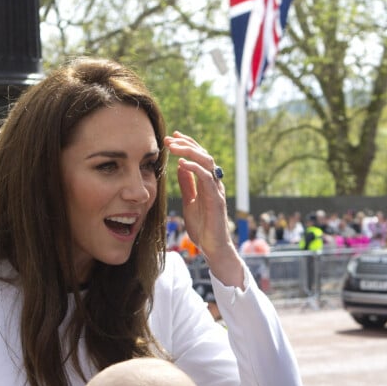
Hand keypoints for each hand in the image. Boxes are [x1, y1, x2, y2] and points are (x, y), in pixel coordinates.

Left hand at [164, 131, 243, 287]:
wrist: (212, 247)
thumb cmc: (202, 226)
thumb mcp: (190, 201)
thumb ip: (187, 184)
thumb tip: (180, 166)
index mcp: (207, 182)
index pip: (199, 157)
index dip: (187, 145)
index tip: (172, 138)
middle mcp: (214, 182)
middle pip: (204, 155)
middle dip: (186, 144)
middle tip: (169, 139)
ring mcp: (216, 190)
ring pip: (207, 162)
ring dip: (190, 151)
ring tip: (174, 147)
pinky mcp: (216, 199)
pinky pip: (206, 178)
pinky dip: (194, 168)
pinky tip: (182, 163)